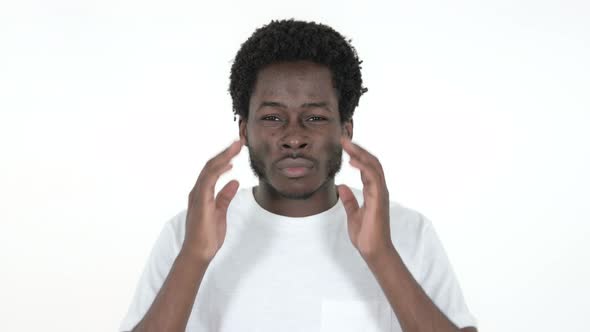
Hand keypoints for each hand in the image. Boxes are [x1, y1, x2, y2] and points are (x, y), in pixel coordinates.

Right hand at [182, 139, 242, 263]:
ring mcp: (198, 195)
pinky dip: (218, 170)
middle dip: (225, 152)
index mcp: (203, 192)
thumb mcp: (221, 212)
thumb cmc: (207, 235)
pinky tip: (229, 163)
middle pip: (211, 165)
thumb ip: (225, 196)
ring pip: (209, 169)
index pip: (213, 169)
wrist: (199, 252)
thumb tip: (234, 181)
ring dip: (223, 156)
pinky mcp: (200, 202)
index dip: (225, 157)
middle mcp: (198, 190)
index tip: (237, 148)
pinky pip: (208, 181)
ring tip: (236, 146)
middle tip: (239, 141)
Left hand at [338, 137, 393, 261]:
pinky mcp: (379, 200)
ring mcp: (381, 194)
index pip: (366, 167)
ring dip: (360, 154)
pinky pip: (373, 179)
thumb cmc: (366, 235)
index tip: (344, 145)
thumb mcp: (353, 214)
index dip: (357, 155)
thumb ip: (349, 200)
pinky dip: (364, 168)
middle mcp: (379, 190)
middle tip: (343, 138)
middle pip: (371, 162)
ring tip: (347, 143)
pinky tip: (353, 161)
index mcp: (373, 191)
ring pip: (373, 166)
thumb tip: (341, 187)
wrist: (373, 251)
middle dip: (358, 149)